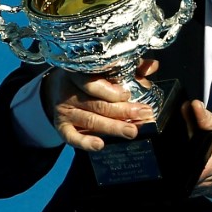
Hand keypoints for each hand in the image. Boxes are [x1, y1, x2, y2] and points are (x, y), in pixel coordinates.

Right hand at [41, 59, 159, 151]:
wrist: (58, 86)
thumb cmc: (89, 76)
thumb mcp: (105, 68)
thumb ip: (130, 67)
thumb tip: (153, 66)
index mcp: (79, 73)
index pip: (92, 82)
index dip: (110, 90)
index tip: (128, 94)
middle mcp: (69, 92)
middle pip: (97, 104)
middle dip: (122, 111)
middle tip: (143, 114)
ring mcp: (64, 110)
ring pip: (90, 120)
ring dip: (113, 127)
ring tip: (132, 131)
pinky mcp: (61, 126)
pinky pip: (71, 137)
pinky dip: (84, 142)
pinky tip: (100, 145)